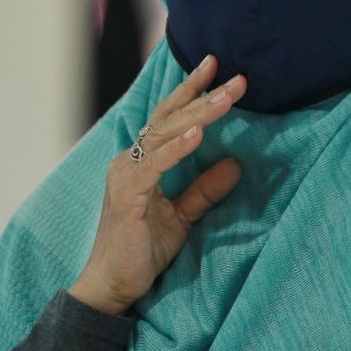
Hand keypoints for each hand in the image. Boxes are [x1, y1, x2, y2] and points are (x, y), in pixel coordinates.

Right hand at [69, 55, 245, 314]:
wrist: (113, 285)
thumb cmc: (141, 250)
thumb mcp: (182, 216)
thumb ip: (204, 190)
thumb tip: (235, 164)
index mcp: (140, 161)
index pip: (169, 116)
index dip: (191, 90)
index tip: (215, 64)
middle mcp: (129, 160)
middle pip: (169, 117)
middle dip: (203, 94)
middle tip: (237, 78)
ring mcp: (125, 175)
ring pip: (163, 134)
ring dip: (198, 114)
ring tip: (227, 98)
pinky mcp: (127, 195)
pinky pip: (154, 165)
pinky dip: (176, 148)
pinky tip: (198, 134)